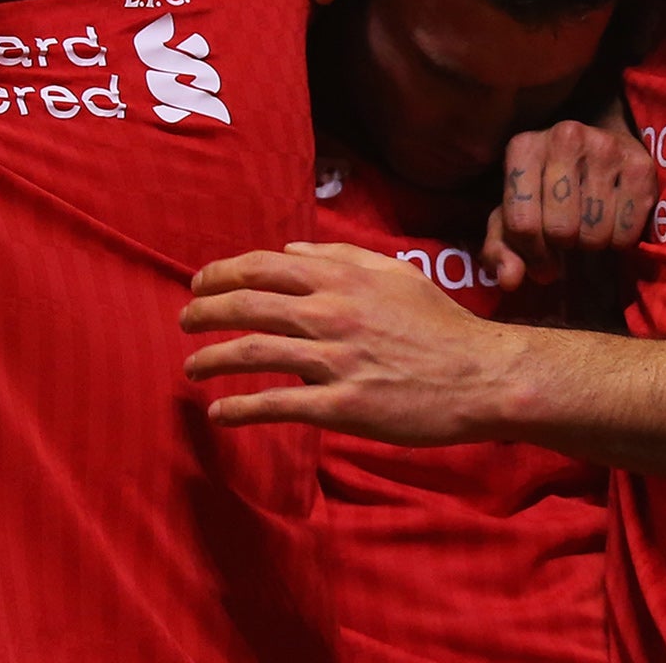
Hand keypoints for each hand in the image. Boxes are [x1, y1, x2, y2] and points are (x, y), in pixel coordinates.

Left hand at [181, 242, 522, 444]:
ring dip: (212, 359)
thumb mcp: (395, 274)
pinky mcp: (343, 406)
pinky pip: (278, 405)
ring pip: (254, 352)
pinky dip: (241, 409)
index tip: (199, 284)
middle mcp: (331, 313)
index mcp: (342, 278)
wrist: (481, 375)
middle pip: (247, 306)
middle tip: (184, 322)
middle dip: (204, 312)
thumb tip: (291, 252)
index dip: (222, 273)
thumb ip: (342, 258)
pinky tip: (219, 413)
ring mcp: (335, 360)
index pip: (263, 267)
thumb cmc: (441, 324)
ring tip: (190, 367)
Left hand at [483, 118, 657, 288]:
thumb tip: (510, 280)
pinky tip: (613, 223)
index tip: (541, 259)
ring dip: (591, 243)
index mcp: (523, 147)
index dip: (531, 255)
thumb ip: (500, 250)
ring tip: (588, 227)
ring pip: (595, 232)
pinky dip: (620, 240)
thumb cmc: (547, 190)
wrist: (600, 155)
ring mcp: (605, 147)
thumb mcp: (513, 216)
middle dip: (562, 246)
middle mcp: (564, 137)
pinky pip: (628, 231)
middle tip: (568, 239)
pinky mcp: (641, 164)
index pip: (521, 224)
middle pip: (560, 230)